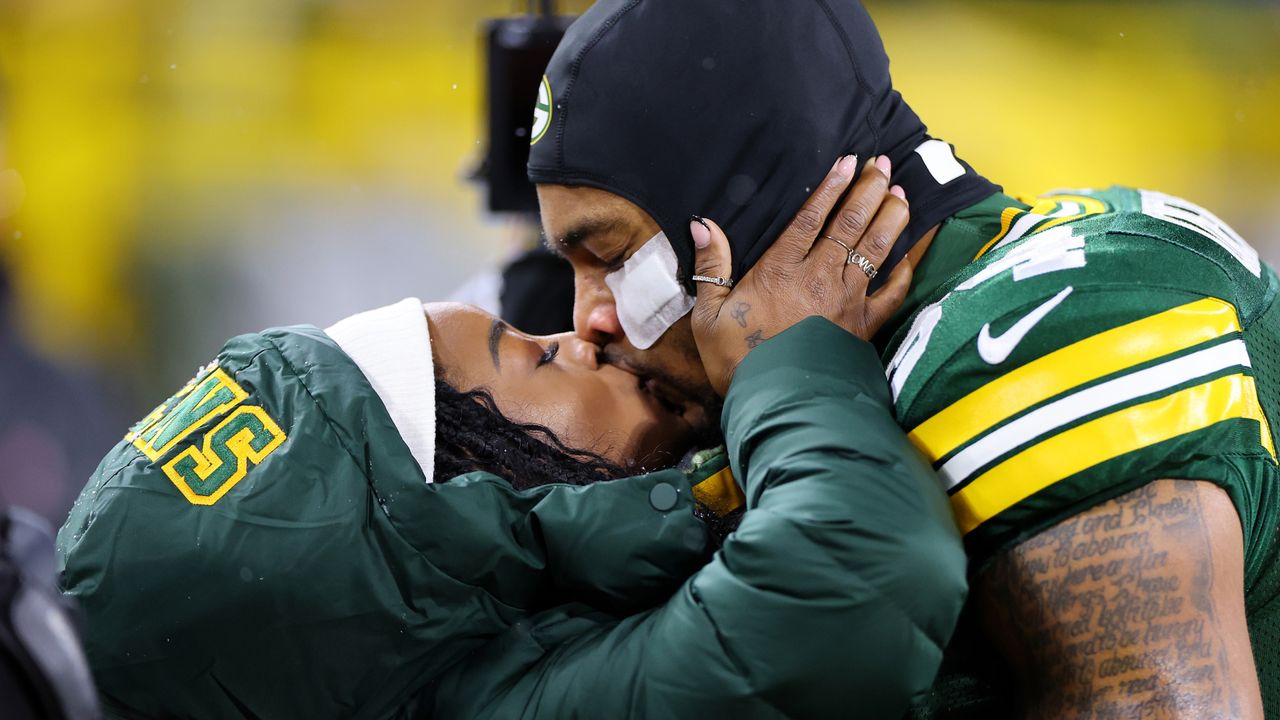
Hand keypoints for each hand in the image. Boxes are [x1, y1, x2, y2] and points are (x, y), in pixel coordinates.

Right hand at [690, 154, 911, 395]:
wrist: (775, 403)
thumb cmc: (736, 361)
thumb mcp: (708, 315)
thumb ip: (711, 266)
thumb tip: (702, 224)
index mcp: (781, 270)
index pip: (812, 218)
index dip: (831, 187)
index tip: (848, 161)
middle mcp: (820, 278)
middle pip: (851, 224)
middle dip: (869, 190)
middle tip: (883, 165)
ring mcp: (847, 301)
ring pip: (876, 250)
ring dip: (891, 218)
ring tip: (902, 194)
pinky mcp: (863, 327)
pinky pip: (892, 294)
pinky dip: (904, 271)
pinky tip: (911, 254)